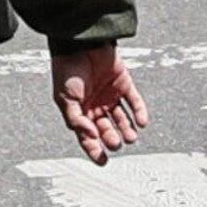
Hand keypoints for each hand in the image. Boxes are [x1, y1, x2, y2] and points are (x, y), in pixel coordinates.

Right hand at [49, 44, 146, 163]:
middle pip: (106, 129)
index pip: (88, 136)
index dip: (95, 149)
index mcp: (80, 111)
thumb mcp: (65, 99)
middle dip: (112, 138)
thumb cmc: (67, 70)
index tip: (103, 161)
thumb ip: (76, 119)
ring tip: (131, 137)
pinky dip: (139, 112)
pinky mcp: (123, 83)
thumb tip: (90, 136)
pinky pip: (134, 101)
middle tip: (116, 143)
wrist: (80, 44)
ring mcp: (110, 95)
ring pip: (122, 118)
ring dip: (127, 129)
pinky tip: (141, 122)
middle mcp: (96, 105)